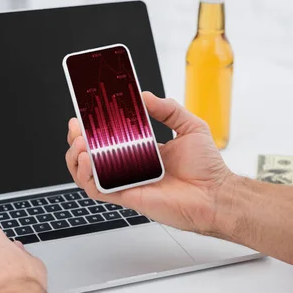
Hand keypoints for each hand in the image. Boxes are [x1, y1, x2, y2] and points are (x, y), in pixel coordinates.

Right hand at [65, 91, 232, 234]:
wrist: (216, 195)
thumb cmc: (208, 168)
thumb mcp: (190, 126)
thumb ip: (168, 109)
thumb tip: (144, 95)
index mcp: (141, 150)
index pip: (108, 138)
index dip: (92, 128)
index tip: (84, 114)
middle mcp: (130, 166)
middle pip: (91, 155)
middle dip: (77, 140)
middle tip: (76, 128)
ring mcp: (126, 182)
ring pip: (87, 173)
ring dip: (76, 157)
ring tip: (79, 144)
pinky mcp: (127, 196)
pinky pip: (97, 190)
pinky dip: (86, 176)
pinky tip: (88, 160)